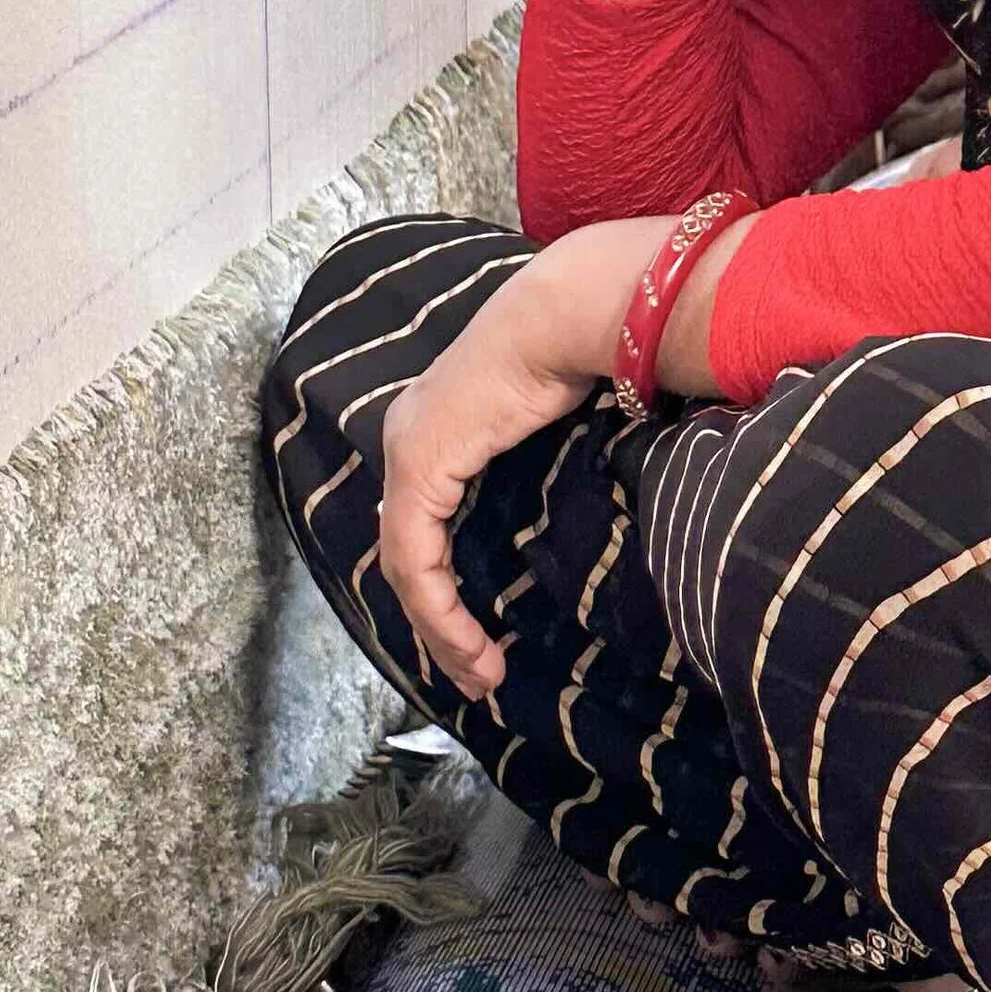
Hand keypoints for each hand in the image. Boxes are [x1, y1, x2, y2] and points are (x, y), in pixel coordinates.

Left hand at [379, 230, 642, 698]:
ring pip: (406, 569)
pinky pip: (416, 560)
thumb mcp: (557, 427)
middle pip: (408, 556)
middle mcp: (409, 441)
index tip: (483, 638)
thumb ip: (541, 466)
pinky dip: (440, 608)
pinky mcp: (419, 468)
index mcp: (435, 430)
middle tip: (478, 674)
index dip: (445, 590)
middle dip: (440, 624)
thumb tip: (584, 504)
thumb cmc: (579, 357)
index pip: (422, 528)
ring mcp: (408, 453)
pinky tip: (470, 642)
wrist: (565, 316)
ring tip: (480, 674)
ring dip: (442, 630)